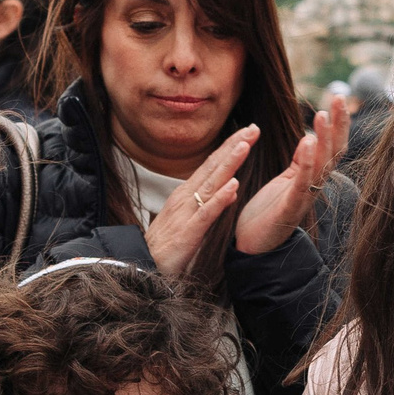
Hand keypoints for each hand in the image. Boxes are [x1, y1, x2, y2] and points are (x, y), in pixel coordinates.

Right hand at [145, 129, 253, 274]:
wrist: (141, 266)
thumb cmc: (166, 245)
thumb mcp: (189, 219)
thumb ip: (209, 203)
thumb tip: (231, 188)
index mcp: (187, 194)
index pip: (211, 165)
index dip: (229, 147)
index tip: (248, 131)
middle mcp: (186, 198)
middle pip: (213, 167)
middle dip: (233, 146)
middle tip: (252, 128)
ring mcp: (186, 213)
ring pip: (211, 184)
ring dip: (228, 164)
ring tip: (245, 146)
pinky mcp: (188, 232)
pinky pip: (206, 213)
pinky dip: (220, 199)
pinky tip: (234, 186)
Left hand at [234, 94, 348, 255]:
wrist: (253, 247)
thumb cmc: (268, 213)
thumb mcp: (285, 181)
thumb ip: (299, 162)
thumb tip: (310, 137)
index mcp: (312, 178)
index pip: (331, 146)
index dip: (337, 123)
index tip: (337, 98)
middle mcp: (314, 187)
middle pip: (333, 152)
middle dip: (337, 125)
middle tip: (338, 98)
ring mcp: (304, 198)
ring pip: (321, 165)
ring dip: (323, 139)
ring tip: (323, 115)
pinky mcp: (289, 208)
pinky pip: (302, 183)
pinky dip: (307, 162)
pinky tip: (307, 142)